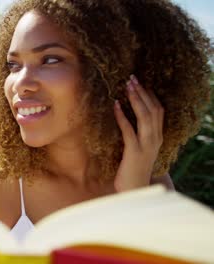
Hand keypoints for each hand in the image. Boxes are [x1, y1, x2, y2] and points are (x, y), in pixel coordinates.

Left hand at [113, 75, 163, 191]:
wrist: (135, 190)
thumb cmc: (132, 170)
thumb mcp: (137, 150)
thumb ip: (136, 136)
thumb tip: (126, 120)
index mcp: (157, 137)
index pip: (158, 111)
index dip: (150, 96)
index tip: (141, 83)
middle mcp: (155, 139)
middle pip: (153, 109)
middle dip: (142, 92)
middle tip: (132, 78)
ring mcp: (146, 145)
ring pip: (145, 116)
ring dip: (135, 99)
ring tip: (127, 86)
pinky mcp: (134, 152)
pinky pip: (129, 130)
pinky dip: (123, 116)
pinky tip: (116, 106)